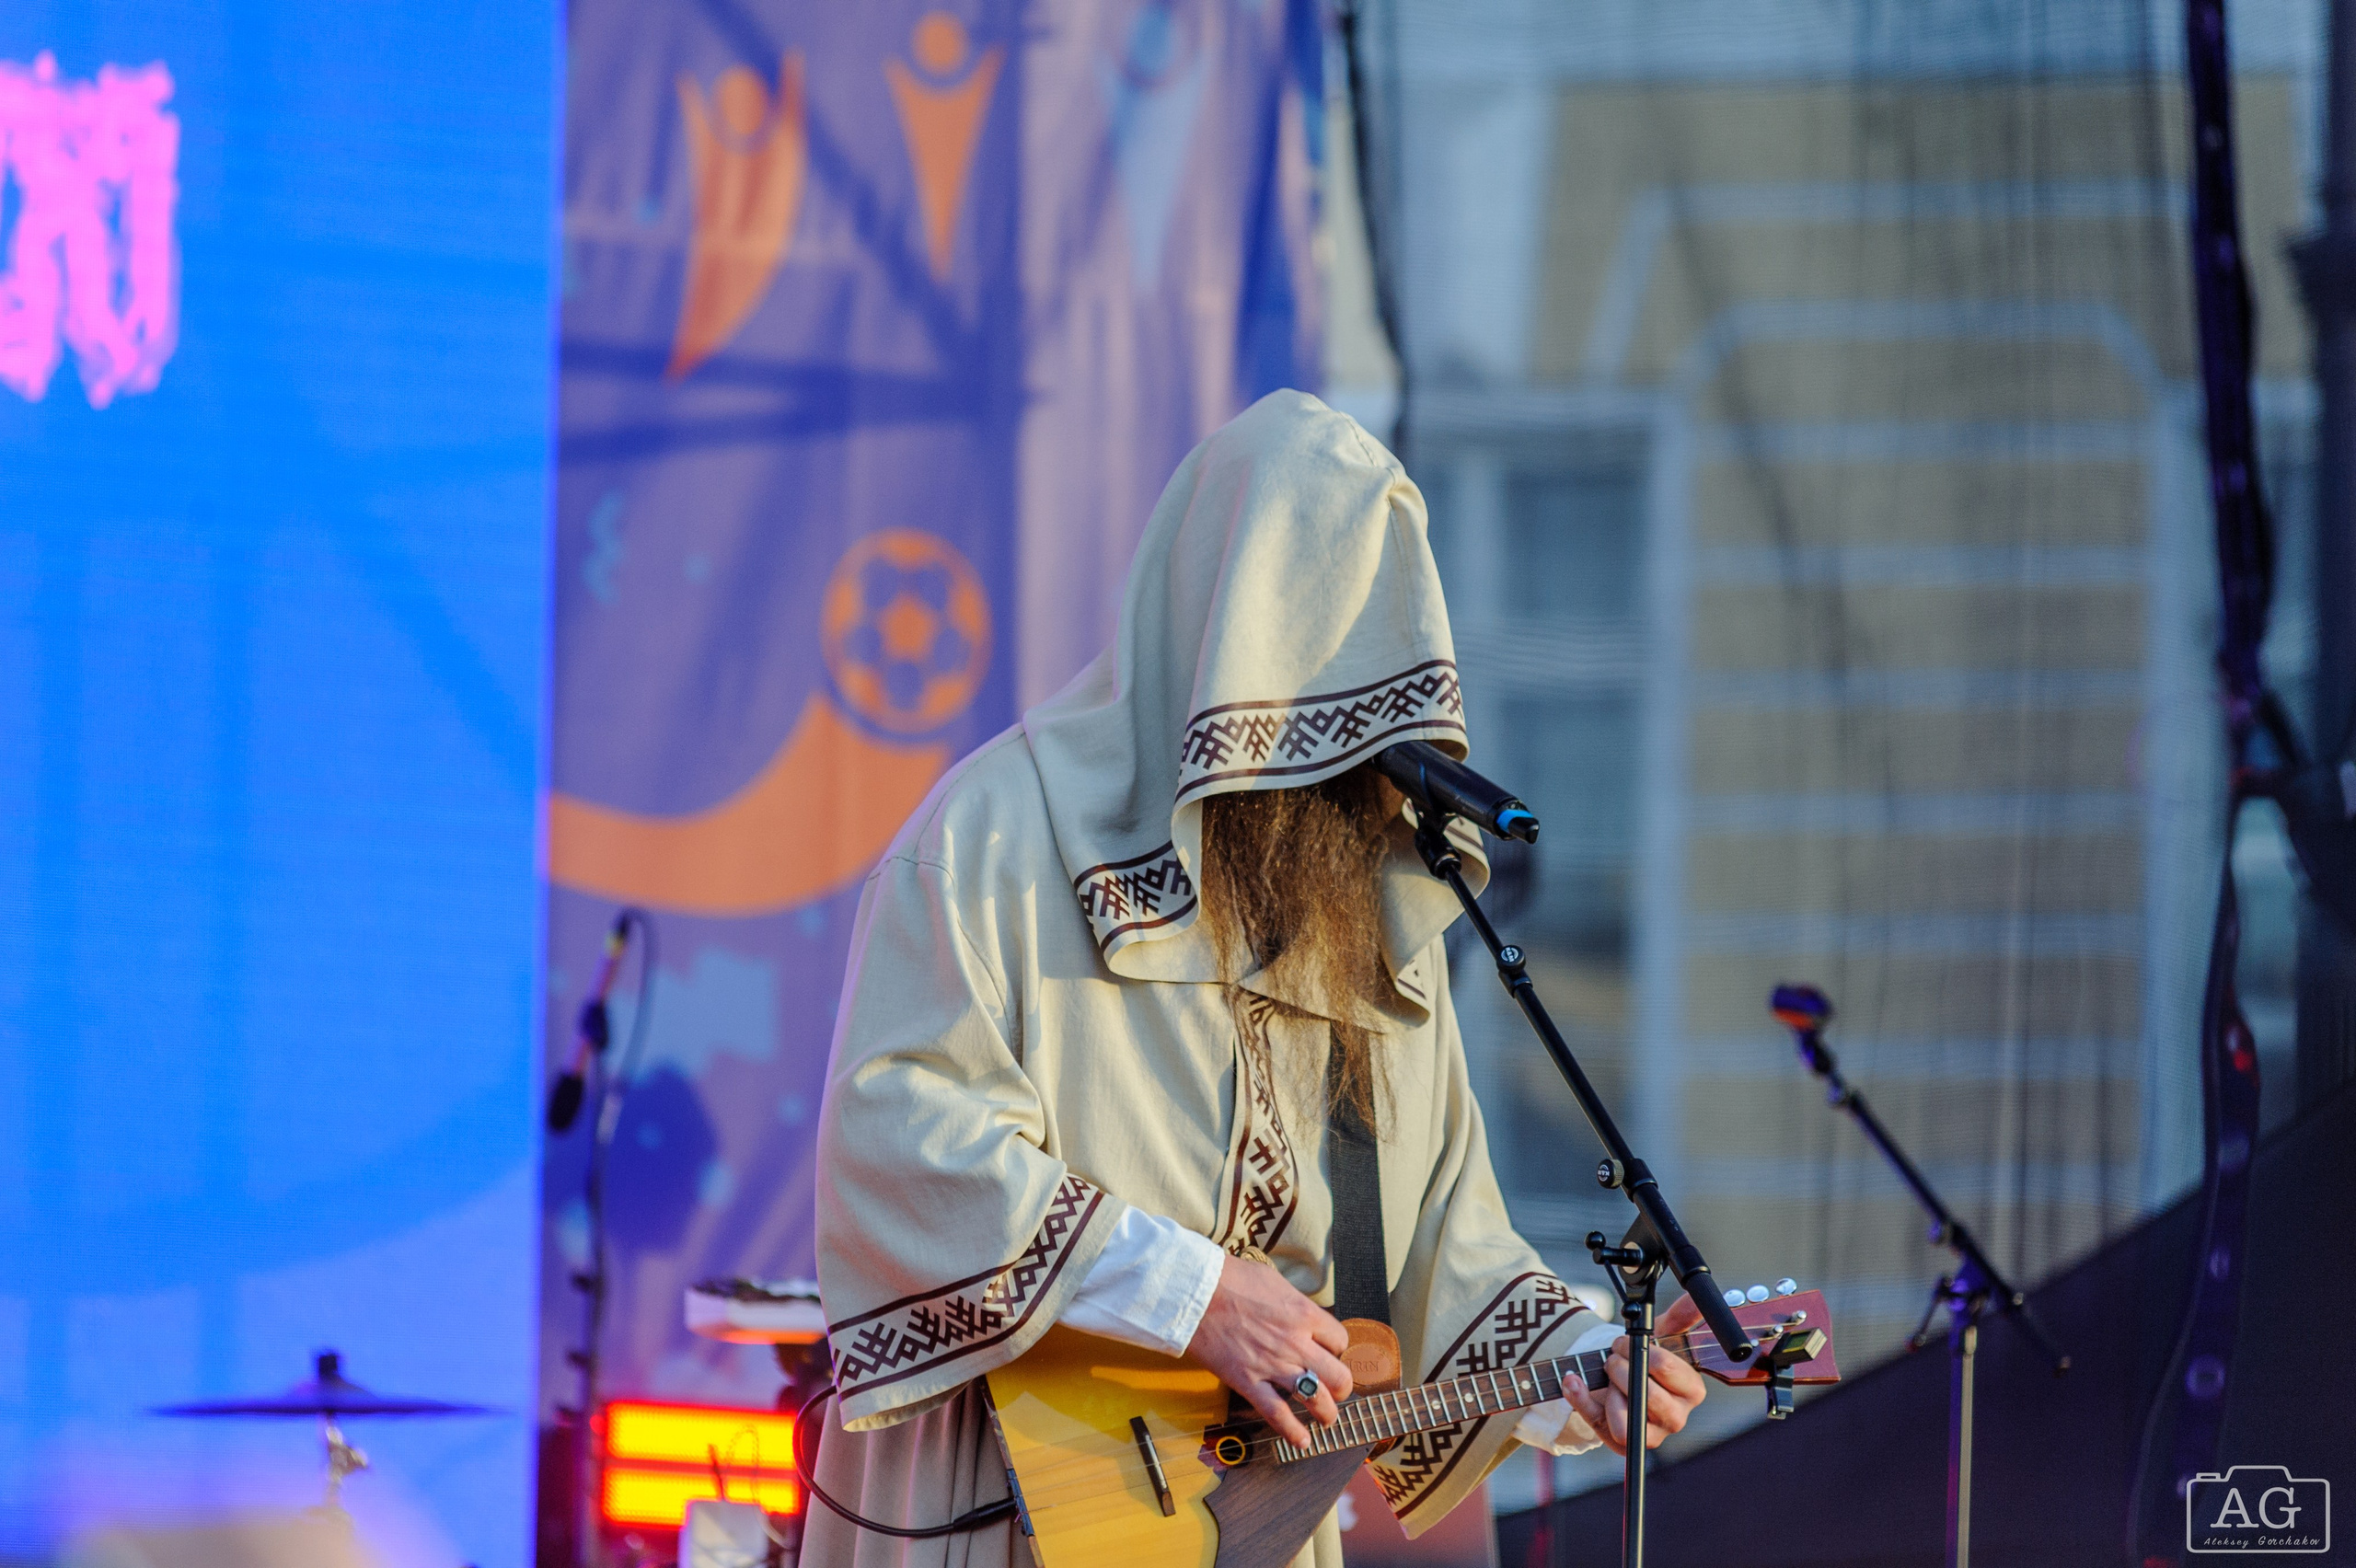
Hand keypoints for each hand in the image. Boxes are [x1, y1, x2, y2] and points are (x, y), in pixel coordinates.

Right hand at [1184, 1253, 1354, 1447]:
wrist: (1195, 1292)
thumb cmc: (1231, 1279)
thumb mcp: (1274, 1281)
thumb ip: (1292, 1303)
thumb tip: (1300, 1315)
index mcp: (1304, 1314)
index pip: (1340, 1340)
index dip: (1336, 1349)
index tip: (1328, 1353)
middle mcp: (1296, 1343)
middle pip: (1338, 1375)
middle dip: (1341, 1387)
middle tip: (1336, 1390)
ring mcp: (1273, 1365)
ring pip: (1316, 1399)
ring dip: (1326, 1413)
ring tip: (1327, 1419)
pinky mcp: (1248, 1382)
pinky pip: (1277, 1414)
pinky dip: (1292, 1432)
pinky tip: (1302, 1441)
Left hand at [1562, 1293, 1708, 1455]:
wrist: (1625, 1384)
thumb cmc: (1648, 1361)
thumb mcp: (1663, 1336)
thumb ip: (1681, 1317)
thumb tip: (1696, 1300)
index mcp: (1691, 1390)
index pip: (1666, 1367)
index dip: (1639, 1349)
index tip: (1625, 1343)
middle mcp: (1676, 1417)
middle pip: (1646, 1394)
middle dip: (1620, 1369)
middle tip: (1612, 1358)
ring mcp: (1651, 1435)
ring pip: (1625, 1422)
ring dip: (1608, 1392)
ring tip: (1604, 1377)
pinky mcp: (1624, 1444)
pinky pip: (1599, 1426)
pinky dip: (1581, 1400)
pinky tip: (1574, 1381)